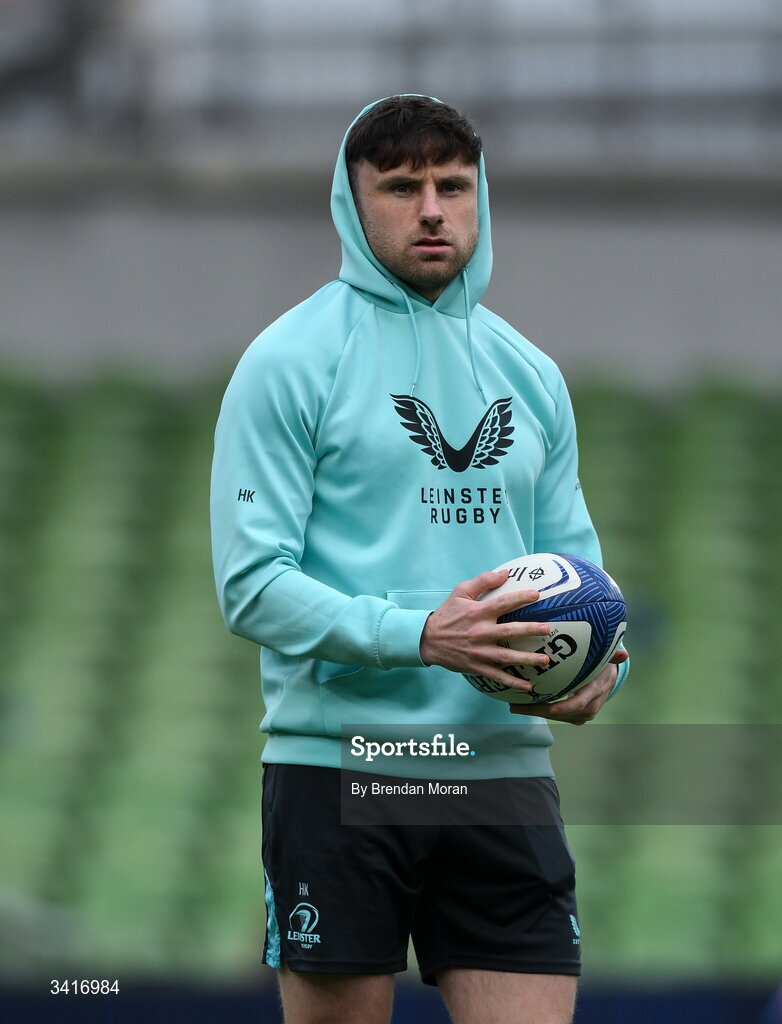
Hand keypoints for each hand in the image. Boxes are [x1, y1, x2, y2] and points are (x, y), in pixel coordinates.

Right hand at [420, 569, 550, 691]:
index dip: (520, 597)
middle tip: (547, 629)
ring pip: (506, 657)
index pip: (502, 603)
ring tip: (545, 660)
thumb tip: (505, 572)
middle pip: (508, 632)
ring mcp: (478, 651)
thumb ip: (482, 581)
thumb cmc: (447, 614)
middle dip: (529, 630)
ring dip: (527, 659)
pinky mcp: (476, 666)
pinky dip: (512, 682)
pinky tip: (528, 686)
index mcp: (477, 612)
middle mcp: (479, 632)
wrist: (427, 640)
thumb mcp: (460, 592)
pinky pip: (497, 676)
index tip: (537, 594)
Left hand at [508, 648, 628, 724]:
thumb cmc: (603, 664)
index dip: (558, 707)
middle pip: (560, 713)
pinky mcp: (575, 717)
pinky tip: (524, 705)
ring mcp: (583, 715)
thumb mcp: (606, 658)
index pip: (576, 704)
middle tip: (516, 706)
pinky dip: (541, 711)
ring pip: (556, 716)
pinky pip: (557, 715)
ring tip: (516, 706)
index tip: (540, 704)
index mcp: (596, 692)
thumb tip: (624, 653)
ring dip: (536, 712)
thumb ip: (612, 655)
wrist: (609, 679)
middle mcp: (590, 708)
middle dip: (538, 711)